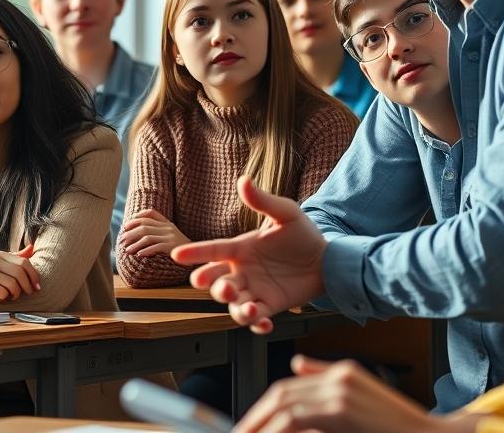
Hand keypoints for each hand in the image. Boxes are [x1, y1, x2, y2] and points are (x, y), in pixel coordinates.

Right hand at [0, 244, 40, 304]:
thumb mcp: (0, 264)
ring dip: (16, 293)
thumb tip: (32, 247)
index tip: (36, 285)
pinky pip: (2, 292)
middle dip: (27, 285)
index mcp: (0, 254)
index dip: (33, 274)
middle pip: (20, 272)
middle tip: (28, 293)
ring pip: (13, 284)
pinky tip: (1, 297)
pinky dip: (5, 297)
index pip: (24, 262)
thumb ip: (16, 257)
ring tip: (13, 296)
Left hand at [120, 209, 190, 256]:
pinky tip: (139, 255)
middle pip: (144, 226)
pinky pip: (155, 247)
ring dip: (134, 244)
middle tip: (122, 241)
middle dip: (130, 233)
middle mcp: (168, 228)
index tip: (126, 226)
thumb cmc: (182, 248)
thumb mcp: (172, 235)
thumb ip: (159, 230)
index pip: (150, 213)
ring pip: (147, 237)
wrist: (199, 256)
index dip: (137, 218)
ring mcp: (170, 237)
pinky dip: (145, 251)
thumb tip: (139, 233)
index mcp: (168, 223)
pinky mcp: (172, 247)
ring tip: (127, 250)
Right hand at [171, 176, 326, 332]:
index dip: (195, 252)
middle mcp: (241, 271)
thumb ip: (263, 201)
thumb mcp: (285, 213)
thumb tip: (244, 180)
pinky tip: (263, 322)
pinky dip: (256, 324)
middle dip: (214, 286)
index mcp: (240, 248)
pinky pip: (256, 319)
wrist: (327, 259)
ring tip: (249, 309)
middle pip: (217, 282)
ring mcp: (253, 291)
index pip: (212, 250)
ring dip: (236, 309)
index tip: (177, 254)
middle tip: (221, 287)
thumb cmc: (301, 234)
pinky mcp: (269, 306)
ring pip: (234, 305)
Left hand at [235, 356, 472, 432]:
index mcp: (342, 374)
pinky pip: (296, 419)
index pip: (289, 388)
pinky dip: (277, 429)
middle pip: (282, 394)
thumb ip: (326, 380)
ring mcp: (342, 392)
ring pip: (285, 407)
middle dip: (256, 418)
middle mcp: (340, 377)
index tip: (247, 428)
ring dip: (261, 425)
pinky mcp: (343, 409)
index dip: (263, 409)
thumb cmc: (398, 428)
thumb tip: (296, 366)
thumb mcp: (361, 398)